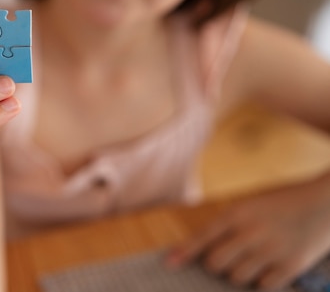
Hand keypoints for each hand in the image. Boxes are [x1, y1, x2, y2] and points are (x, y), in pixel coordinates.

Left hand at [166, 179, 329, 289]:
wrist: (325, 200)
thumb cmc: (282, 203)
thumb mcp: (250, 206)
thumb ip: (228, 225)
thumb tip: (203, 250)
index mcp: (237, 213)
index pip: (202, 236)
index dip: (184, 252)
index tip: (169, 264)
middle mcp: (250, 231)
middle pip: (215, 263)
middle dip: (217, 265)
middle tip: (228, 259)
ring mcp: (270, 249)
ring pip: (236, 277)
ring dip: (239, 274)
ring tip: (253, 261)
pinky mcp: (291, 265)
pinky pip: (262, 286)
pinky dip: (261, 282)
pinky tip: (269, 269)